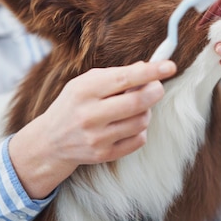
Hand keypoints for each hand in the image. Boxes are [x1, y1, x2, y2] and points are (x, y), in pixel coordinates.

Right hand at [9, 60, 176, 198]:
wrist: (50, 141)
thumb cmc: (74, 104)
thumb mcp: (86, 83)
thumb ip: (116, 75)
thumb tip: (147, 68)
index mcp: (84, 90)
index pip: (124, 78)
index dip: (150, 71)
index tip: (170, 66)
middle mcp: (89, 115)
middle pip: (138, 102)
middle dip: (155, 91)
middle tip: (157, 87)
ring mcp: (96, 138)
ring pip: (142, 121)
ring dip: (146, 111)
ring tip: (135, 108)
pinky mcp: (104, 155)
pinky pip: (139, 139)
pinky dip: (140, 130)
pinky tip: (128, 125)